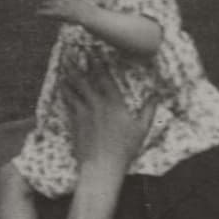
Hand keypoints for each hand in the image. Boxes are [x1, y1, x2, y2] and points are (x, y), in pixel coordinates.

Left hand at [62, 56, 155, 172]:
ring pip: (73, 91)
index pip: (103, 78)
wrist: (101, 166)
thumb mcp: (141, 130)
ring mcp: (83, 113)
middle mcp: (96, 104)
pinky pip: (68, 104)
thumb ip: (149, 111)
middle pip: (83, 80)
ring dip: (68, 78)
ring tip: (64, 67)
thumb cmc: (124, 150)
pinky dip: (65, 94)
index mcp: (113, 103)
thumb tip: (156, 96)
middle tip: (70, 54)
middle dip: (76, 66)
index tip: (91, 52)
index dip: (96, 63)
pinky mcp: (74, 123)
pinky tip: (63, 89)